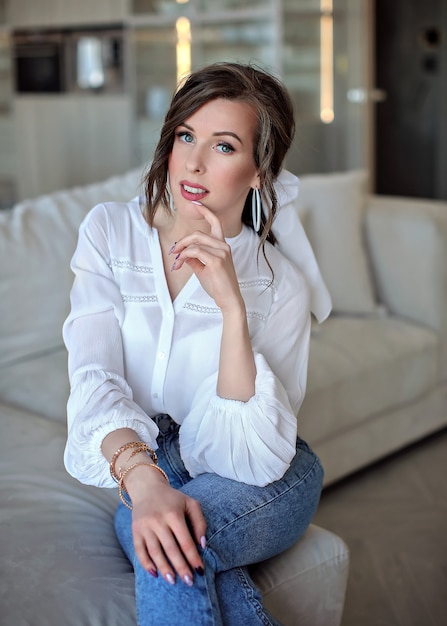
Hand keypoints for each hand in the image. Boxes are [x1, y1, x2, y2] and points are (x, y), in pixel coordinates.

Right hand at [126, 465, 206, 585]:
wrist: (147, 488)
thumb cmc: (173, 499)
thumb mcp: (190, 504)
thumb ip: (200, 522)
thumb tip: (202, 545)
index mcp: (173, 514)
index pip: (185, 541)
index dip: (193, 557)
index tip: (200, 570)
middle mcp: (158, 521)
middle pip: (170, 549)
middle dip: (181, 567)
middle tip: (189, 582)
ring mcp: (145, 526)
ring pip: (155, 552)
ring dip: (164, 568)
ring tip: (173, 581)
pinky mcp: (135, 531)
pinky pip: (140, 551)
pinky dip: (146, 564)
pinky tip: (155, 573)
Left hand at [170, 203, 243, 311]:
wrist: (228, 298)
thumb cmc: (218, 285)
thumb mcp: (203, 268)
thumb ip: (194, 258)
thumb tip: (182, 254)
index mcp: (222, 246)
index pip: (216, 223)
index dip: (206, 212)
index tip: (196, 204)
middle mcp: (224, 246)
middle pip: (198, 234)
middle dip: (183, 241)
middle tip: (174, 251)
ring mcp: (221, 252)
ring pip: (195, 242)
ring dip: (182, 250)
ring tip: (177, 261)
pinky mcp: (216, 261)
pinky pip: (195, 252)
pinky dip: (184, 256)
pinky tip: (180, 263)